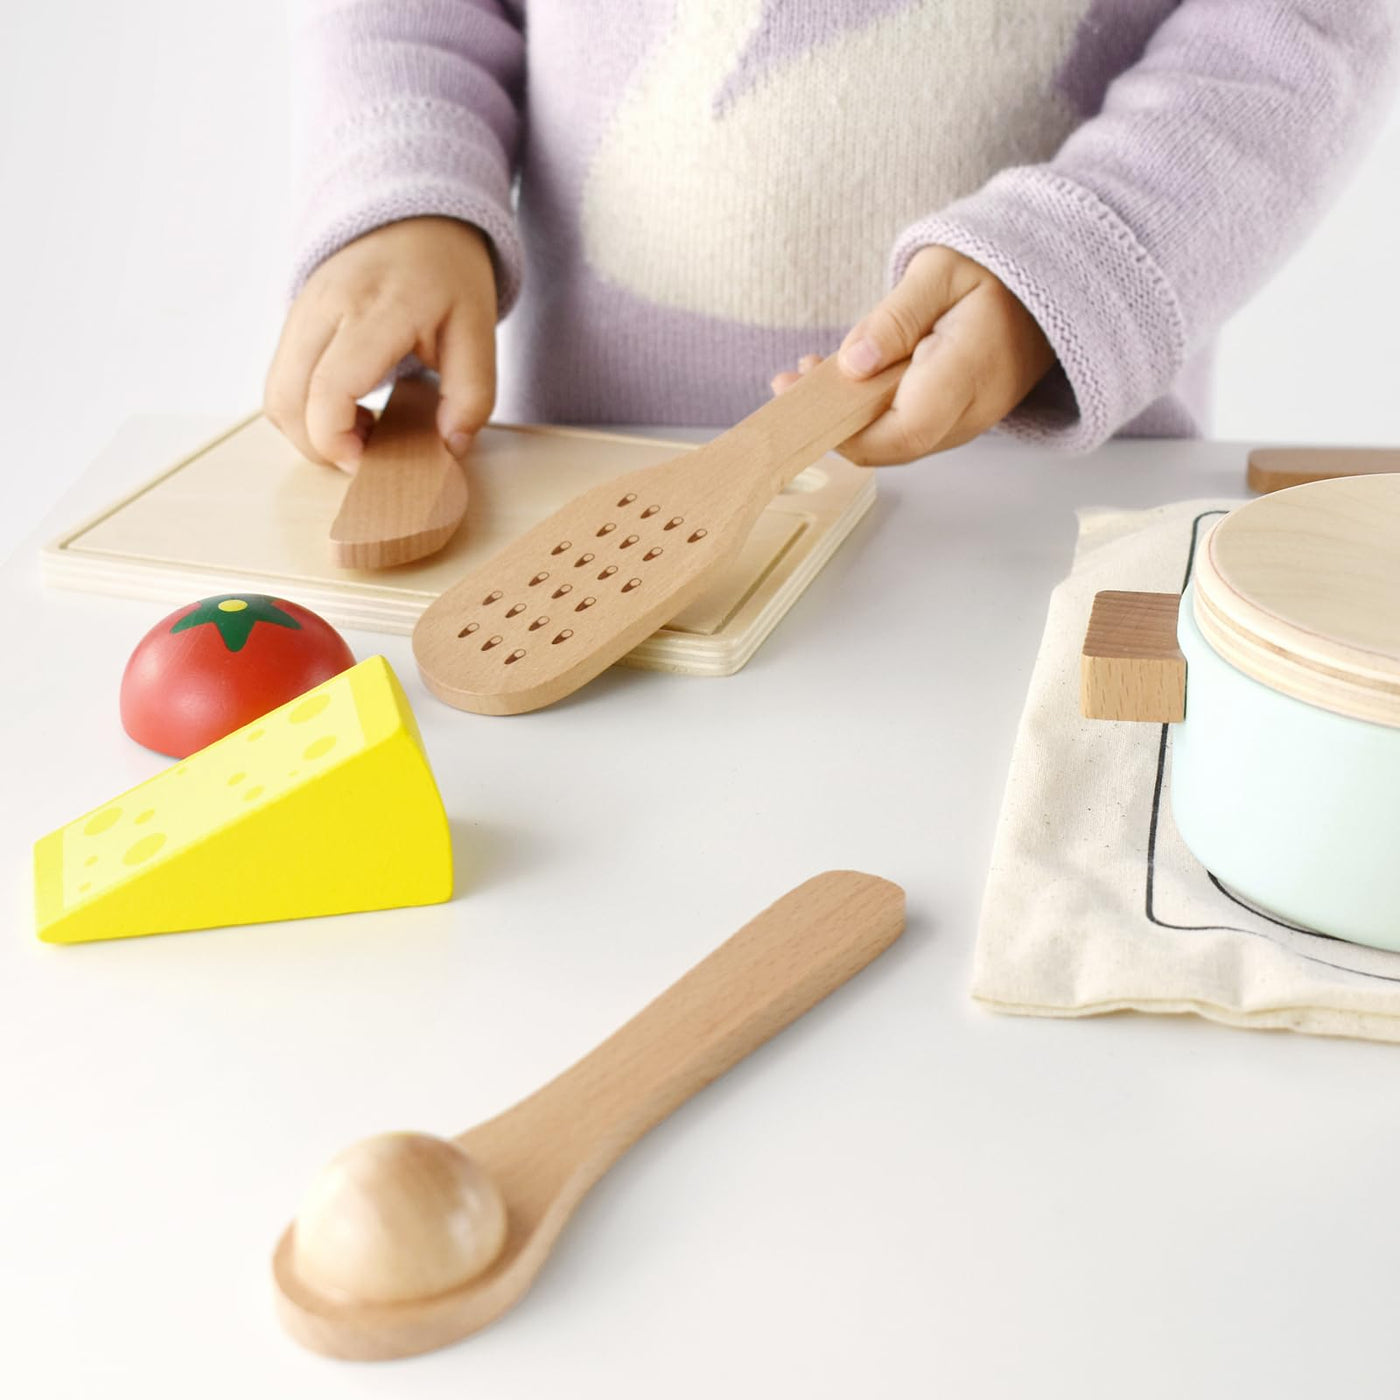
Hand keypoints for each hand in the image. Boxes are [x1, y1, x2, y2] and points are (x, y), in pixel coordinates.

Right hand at [264, 217, 497, 471]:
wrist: (417, 214)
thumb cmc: (449, 271)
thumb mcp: (479, 330)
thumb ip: (472, 394)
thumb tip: (449, 446)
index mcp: (375, 310)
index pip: (327, 388)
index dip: (337, 440)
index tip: (369, 461)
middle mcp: (325, 307)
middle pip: (285, 399)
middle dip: (318, 446)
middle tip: (369, 454)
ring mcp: (301, 310)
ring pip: (275, 393)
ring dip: (308, 429)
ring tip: (363, 430)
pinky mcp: (295, 318)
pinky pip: (282, 378)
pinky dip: (305, 409)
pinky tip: (350, 409)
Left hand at [770, 245, 1053, 464]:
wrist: (1046, 285)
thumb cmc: (995, 270)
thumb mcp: (939, 271)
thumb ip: (895, 317)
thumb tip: (853, 363)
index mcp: (970, 369)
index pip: (906, 431)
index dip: (851, 431)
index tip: (805, 395)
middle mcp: (972, 408)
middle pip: (894, 446)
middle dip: (835, 424)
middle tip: (790, 380)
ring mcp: (968, 420)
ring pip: (896, 442)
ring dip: (847, 417)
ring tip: (807, 375)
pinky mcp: (957, 419)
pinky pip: (907, 429)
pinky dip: (868, 412)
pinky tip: (844, 380)